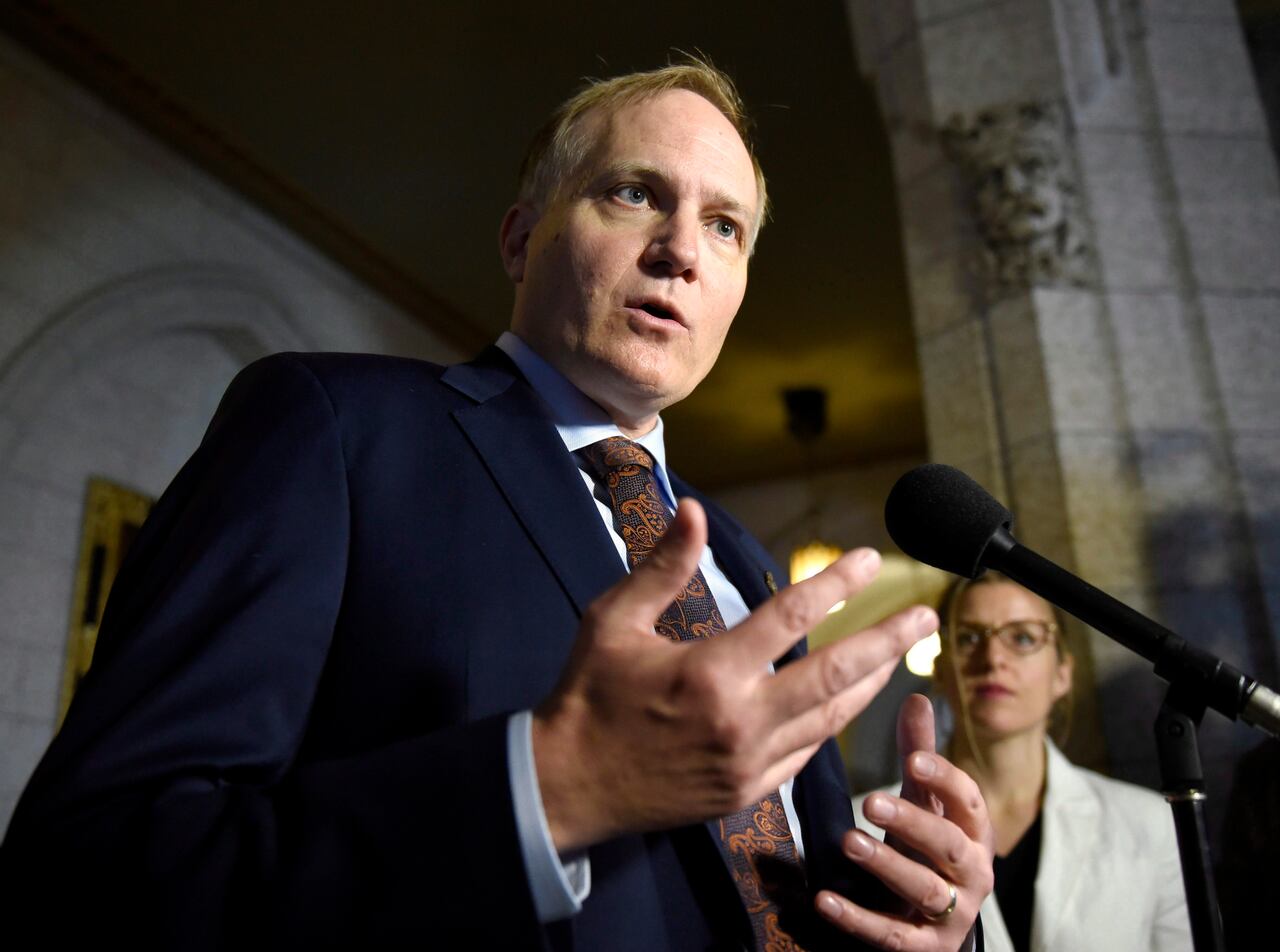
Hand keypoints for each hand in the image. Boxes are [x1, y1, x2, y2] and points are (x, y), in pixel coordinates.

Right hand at [531, 498, 937, 851]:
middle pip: (835, 673)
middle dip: (887, 640)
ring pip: (831, 719)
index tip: (868, 559)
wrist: (567, 785)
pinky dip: (832, 724)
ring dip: (871, 683)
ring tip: (900, 655)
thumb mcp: (614, 621)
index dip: (835, 582)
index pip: (790, 616)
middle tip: (925, 616)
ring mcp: (749, 764)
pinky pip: (807, 756)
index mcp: (709, 673)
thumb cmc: (588, 694)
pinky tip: (847, 703)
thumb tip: (693, 510)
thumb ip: (663, 567)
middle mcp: (741, 720)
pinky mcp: (747, 793)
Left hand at [817, 695, 994, 950]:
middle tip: (870, 800)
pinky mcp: (926, 948)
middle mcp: (972, 872)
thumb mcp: (926, 804)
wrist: (938, 925)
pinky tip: (824, 900)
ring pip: (925, 889)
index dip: (945, 781)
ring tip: (848, 842)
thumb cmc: (928, 848)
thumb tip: (916, 694)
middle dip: (912, 822)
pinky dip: (858, 920)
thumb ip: (920, 754)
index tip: (913, 760)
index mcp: (974, 832)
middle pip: (949, 845)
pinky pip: (892, 936)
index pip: (969, 802)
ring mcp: (953, 914)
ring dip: (887, 865)